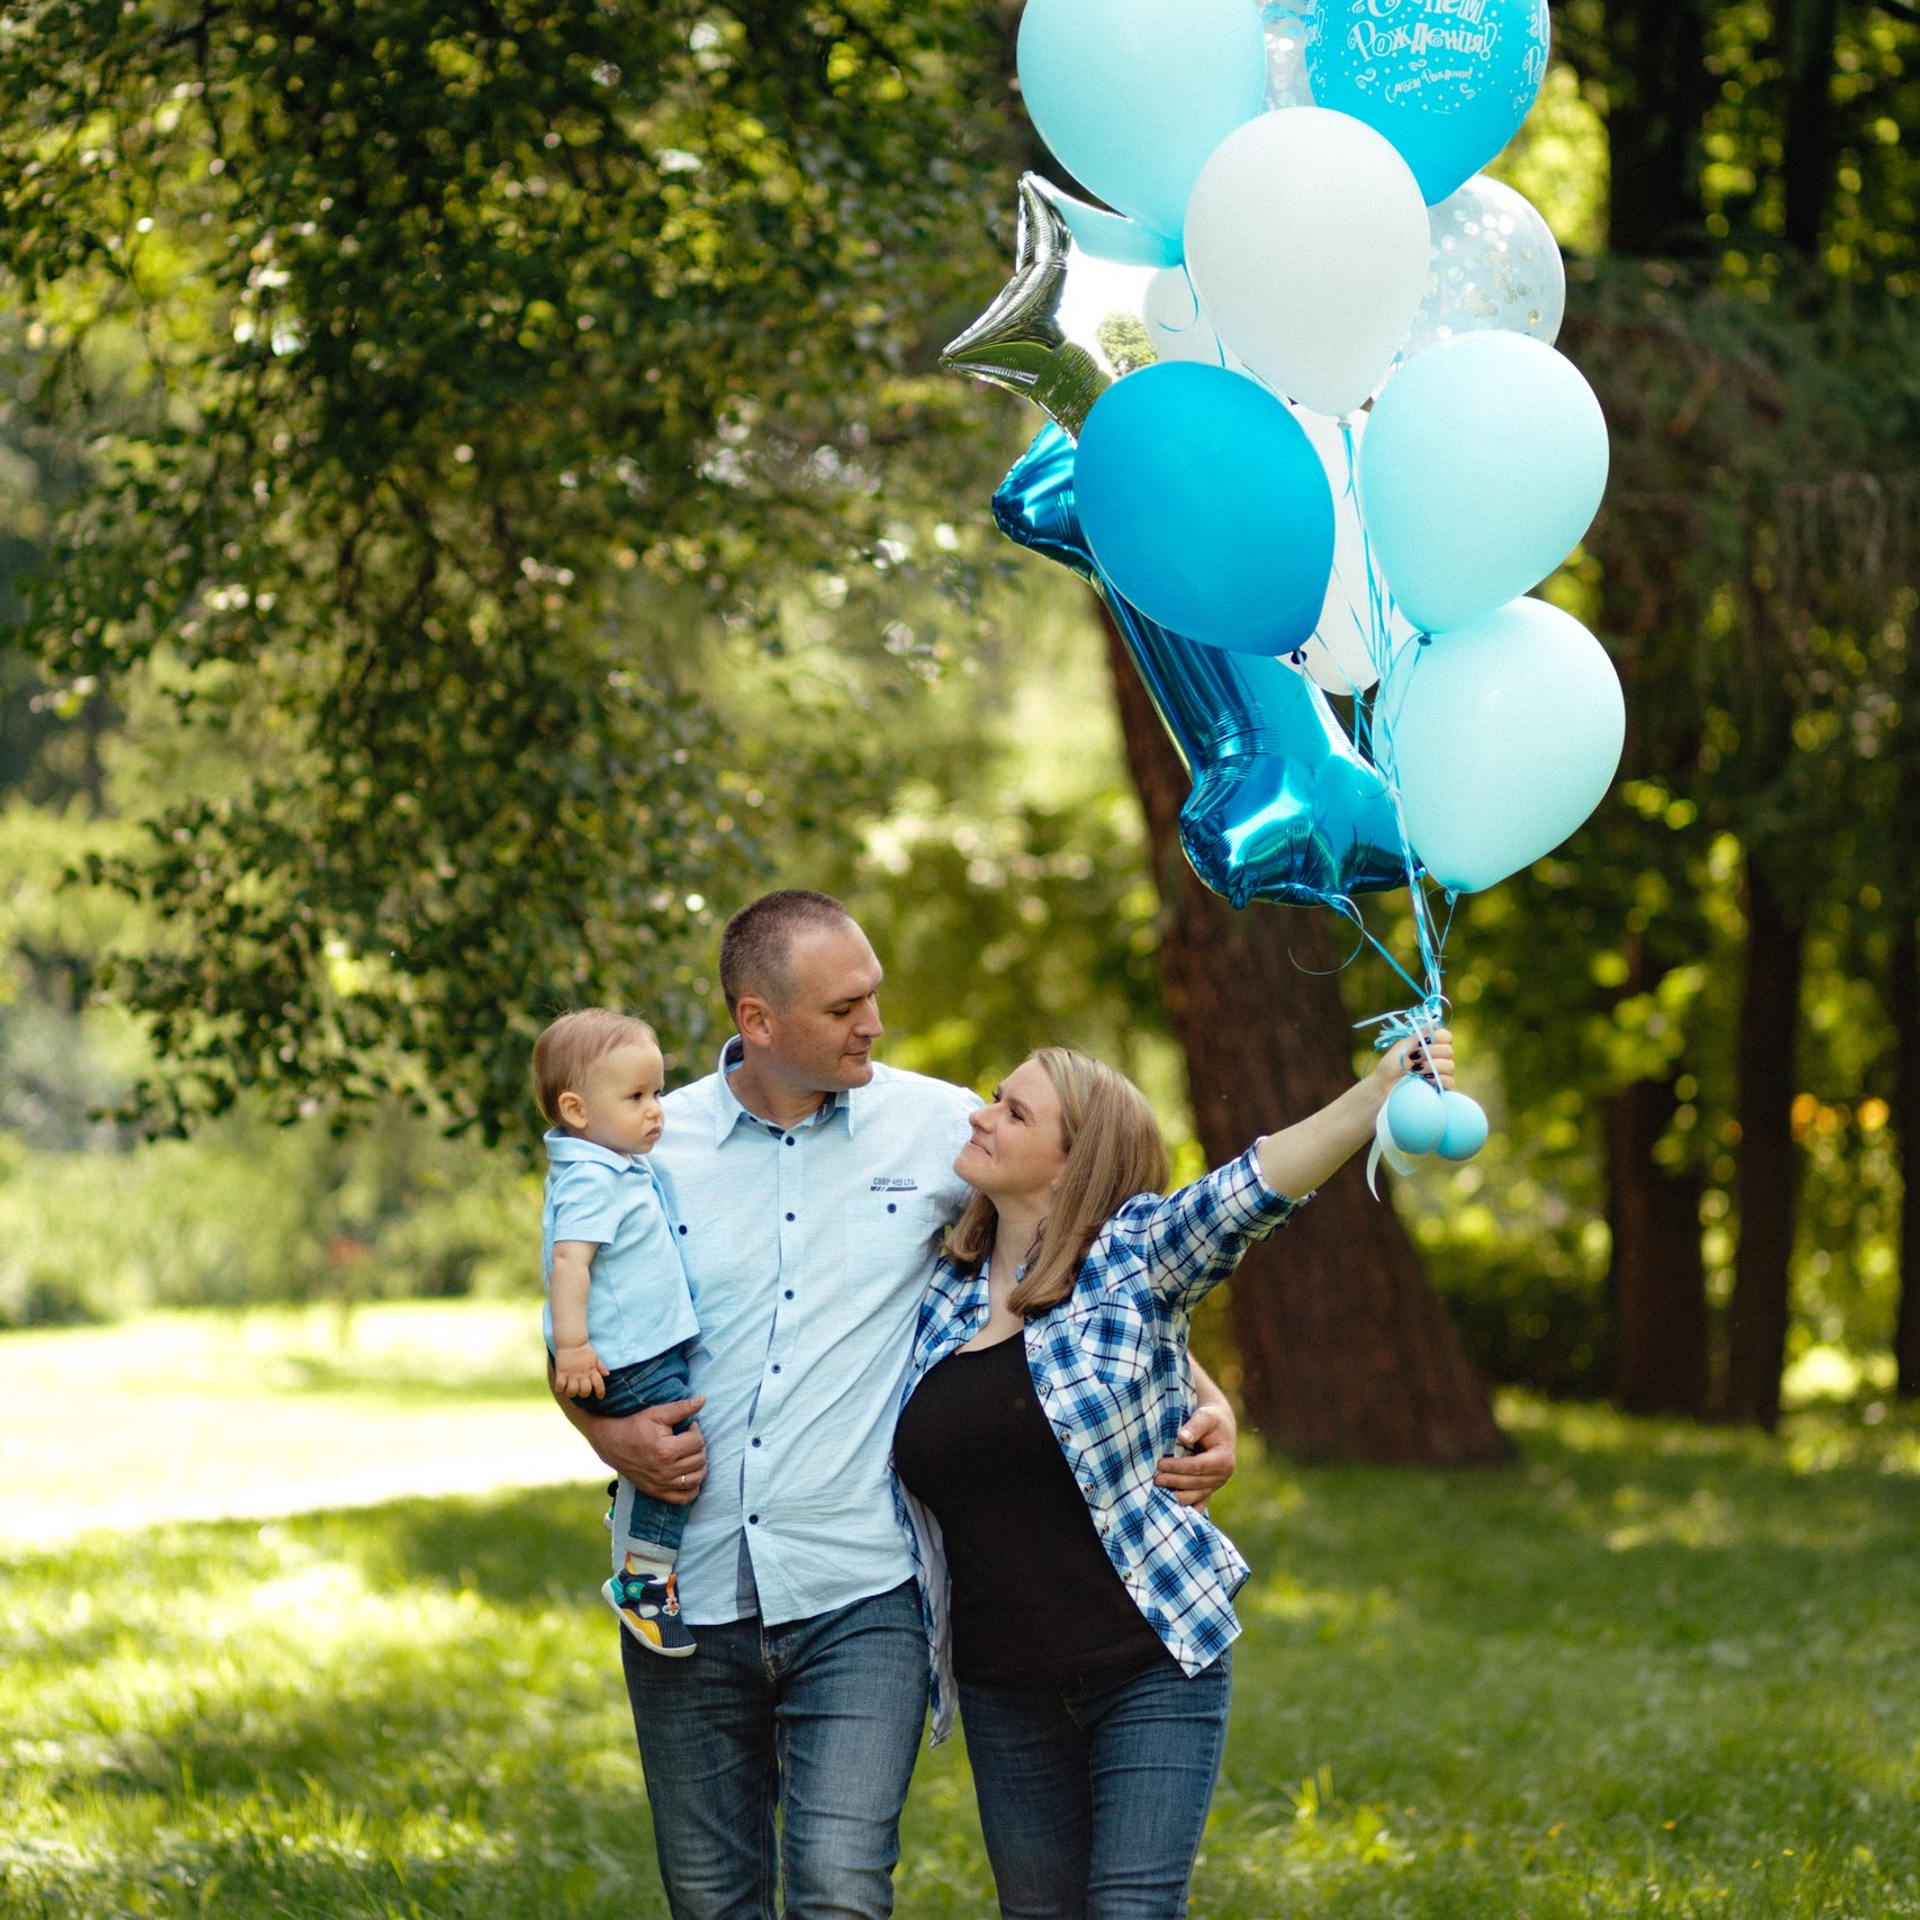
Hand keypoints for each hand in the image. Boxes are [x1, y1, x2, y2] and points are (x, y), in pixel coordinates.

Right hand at [549, 1372, 708, 1503]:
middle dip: (698, 1446)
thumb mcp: (657, 1413)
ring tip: (689, 1453)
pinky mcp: (657, 1492)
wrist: (612, 1443)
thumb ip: (682, 1407)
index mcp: (666, 1451)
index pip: (698, 1442)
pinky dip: (692, 1488)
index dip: (696, 1430)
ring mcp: (662, 1485)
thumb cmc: (635, 1425)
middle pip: (700, 1460)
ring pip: (696, 1478)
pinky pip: (684, 1498)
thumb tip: (703, 1399)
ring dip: (699, 1464)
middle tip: (688, 1438)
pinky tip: (689, 1473)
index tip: (688, 1425)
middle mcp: (665, 1471)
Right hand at [553, 1343, 607, 1398]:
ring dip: (572, 1393)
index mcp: (592, 1370)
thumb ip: (601, 1367)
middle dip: (584, 1394)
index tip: (600, 1397)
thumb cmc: (584, 1349)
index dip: (600, 1392)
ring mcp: (571, 1374)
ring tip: (571, 1390)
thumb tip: (607, 1375)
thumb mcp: (595, 1357)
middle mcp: (582, 1374)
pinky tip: (561, 1387)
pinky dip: (560, 1389)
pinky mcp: (561, 1372)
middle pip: (585, 1391)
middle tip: (581, 1391)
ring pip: (572, 1391)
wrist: (571, 1341)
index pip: (599, 1384)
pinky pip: (560, 1386)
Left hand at [1155, 1400, 1237, 1509]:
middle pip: (1195, 1483)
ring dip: (1177, 1495)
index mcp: (1224, 1459)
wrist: (1220, 1426)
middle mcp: (1223, 1475)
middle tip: (1155, 1478)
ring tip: (1158, 1490)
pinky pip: (1198, 1501)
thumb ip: (1195, 1426)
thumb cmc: (1211, 1419)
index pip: (1198, 1467)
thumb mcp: (1205, 1416)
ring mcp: (1216, 1484)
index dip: (1178, 1467)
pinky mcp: (1209, 1488)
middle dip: (1174, 1481)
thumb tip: (1182, 1437)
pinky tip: (1171, 1507)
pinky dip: (1186, 1505)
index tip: (1160, 1464)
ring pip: (1195, 1495)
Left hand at [1376, 1026, 1454, 1092]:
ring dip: (1431, 1066)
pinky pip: (1449, 1081)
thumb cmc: (1391, 1065)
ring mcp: (1441, 1073)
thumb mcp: (1403, 1046)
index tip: (1424, 1041)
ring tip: (1415, 1070)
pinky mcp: (1441, 1087)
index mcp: (1430, 1045)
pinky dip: (1437, 1079)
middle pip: (1449, 1050)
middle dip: (1430, 1053)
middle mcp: (1438, 1057)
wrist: (1384, 1085)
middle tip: (1414, 1057)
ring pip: (1450, 1066)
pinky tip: (1425, 1079)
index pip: (1446, 1036)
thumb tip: (1434, 1022)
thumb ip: (1419, 1036)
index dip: (1439, 1037)